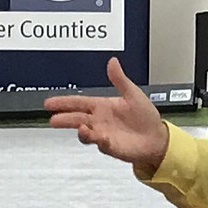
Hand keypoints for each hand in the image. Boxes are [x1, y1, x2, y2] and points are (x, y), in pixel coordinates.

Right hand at [44, 57, 169, 173]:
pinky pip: (101, 143)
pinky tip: (101, 137)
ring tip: (80, 128)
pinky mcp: (110, 146)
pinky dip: (99, 140)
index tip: (50, 102)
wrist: (157, 138)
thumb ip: (120, 80)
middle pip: (76, 118)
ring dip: (81, 131)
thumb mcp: (133, 93)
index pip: (79, 103)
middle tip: (53, 119)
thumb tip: (112, 62)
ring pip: (85, 133)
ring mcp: (103, 134)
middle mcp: (99, 120)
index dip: (64, 102)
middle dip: (64, 119)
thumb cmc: (146, 117)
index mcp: (102, 106)